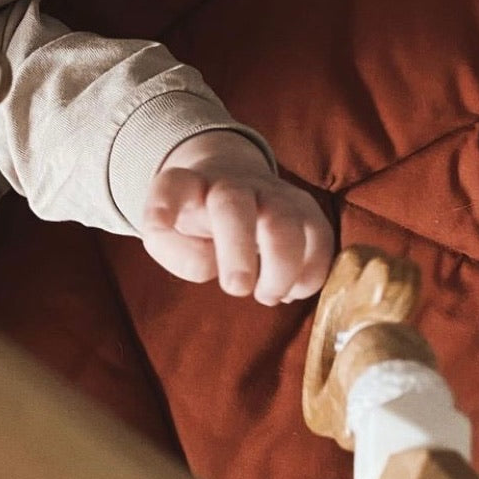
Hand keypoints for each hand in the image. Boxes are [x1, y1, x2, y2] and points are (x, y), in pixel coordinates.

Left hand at [141, 130, 332, 303]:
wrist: (234, 183)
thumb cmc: (198, 219)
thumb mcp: (171, 235)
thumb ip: (178, 252)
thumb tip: (210, 267)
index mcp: (190, 186)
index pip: (172, 186)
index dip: (163, 204)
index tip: (159, 224)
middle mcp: (232, 184)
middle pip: (234, 204)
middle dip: (237, 248)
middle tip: (236, 288)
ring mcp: (273, 193)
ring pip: (285, 220)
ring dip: (281, 267)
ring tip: (267, 295)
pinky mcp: (305, 209)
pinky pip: (319, 237)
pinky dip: (311, 272)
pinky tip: (292, 289)